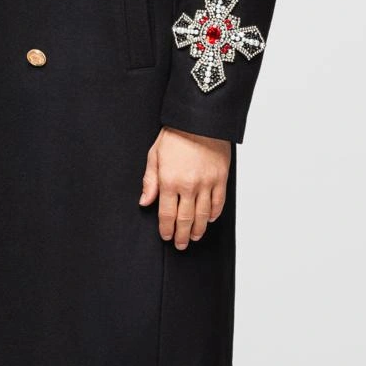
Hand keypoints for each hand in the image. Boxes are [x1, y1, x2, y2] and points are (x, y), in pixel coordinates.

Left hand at [139, 127, 230, 248]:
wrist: (200, 120)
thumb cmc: (175, 135)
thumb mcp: (155, 155)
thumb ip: (150, 181)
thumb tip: (145, 202)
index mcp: (169, 181)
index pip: (166, 214)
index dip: (166, 229)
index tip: (166, 236)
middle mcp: (188, 186)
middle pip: (185, 219)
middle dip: (182, 235)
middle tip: (181, 245)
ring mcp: (206, 183)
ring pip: (203, 215)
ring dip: (198, 230)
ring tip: (195, 237)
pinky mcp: (221, 179)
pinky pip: (218, 203)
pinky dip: (214, 214)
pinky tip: (209, 220)